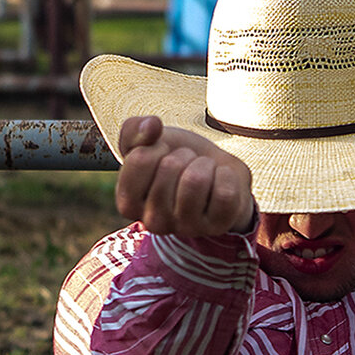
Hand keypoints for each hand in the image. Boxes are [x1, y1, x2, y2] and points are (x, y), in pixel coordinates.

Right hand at [113, 116, 257, 235]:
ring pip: (197, 180)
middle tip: (186, 166)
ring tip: (202, 172)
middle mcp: (154, 222)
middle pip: (170, 166)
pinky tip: (219, 183)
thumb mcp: (148, 140)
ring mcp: (186, 228)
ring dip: (204, 164)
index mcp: (128, 204)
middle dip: (183, 155)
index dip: (156, 146)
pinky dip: (226, 176)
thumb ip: (134, 129)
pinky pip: (224, 192)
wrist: (214, 172)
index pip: (139, 159)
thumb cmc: (176, 159)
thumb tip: (152, 126)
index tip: (161, 156)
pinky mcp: (217, 226)